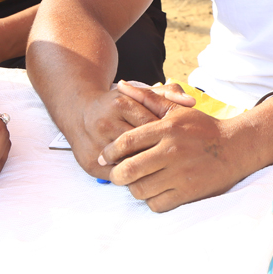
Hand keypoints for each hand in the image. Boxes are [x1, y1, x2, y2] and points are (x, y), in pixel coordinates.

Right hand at [66, 83, 190, 178]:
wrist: (80, 114)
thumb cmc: (119, 106)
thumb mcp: (141, 96)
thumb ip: (168, 95)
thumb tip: (192, 102)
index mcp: (120, 104)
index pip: (151, 124)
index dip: (167, 136)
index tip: (178, 143)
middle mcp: (106, 123)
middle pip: (139, 146)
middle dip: (157, 154)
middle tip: (173, 161)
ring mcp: (95, 145)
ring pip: (127, 163)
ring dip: (144, 169)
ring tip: (161, 170)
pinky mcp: (89, 163)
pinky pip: (115, 175)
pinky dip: (130, 177)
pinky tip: (143, 176)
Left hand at [98, 82, 254, 212]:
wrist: (236, 148)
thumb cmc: (203, 128)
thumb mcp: (177, 110)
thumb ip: (148, 98)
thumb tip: (121, 85)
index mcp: (168, 129)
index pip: (127, 141)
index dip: (110, 152)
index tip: (106, 157)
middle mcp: (172, 151)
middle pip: (128, 170)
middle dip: (117, 175)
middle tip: (118, 174)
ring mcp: (181, 173)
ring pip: (140, 190)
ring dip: (135, 188)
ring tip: (139, 181)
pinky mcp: (188, 193)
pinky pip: (157, 204)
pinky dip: (152, 200)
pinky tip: (156, 191)